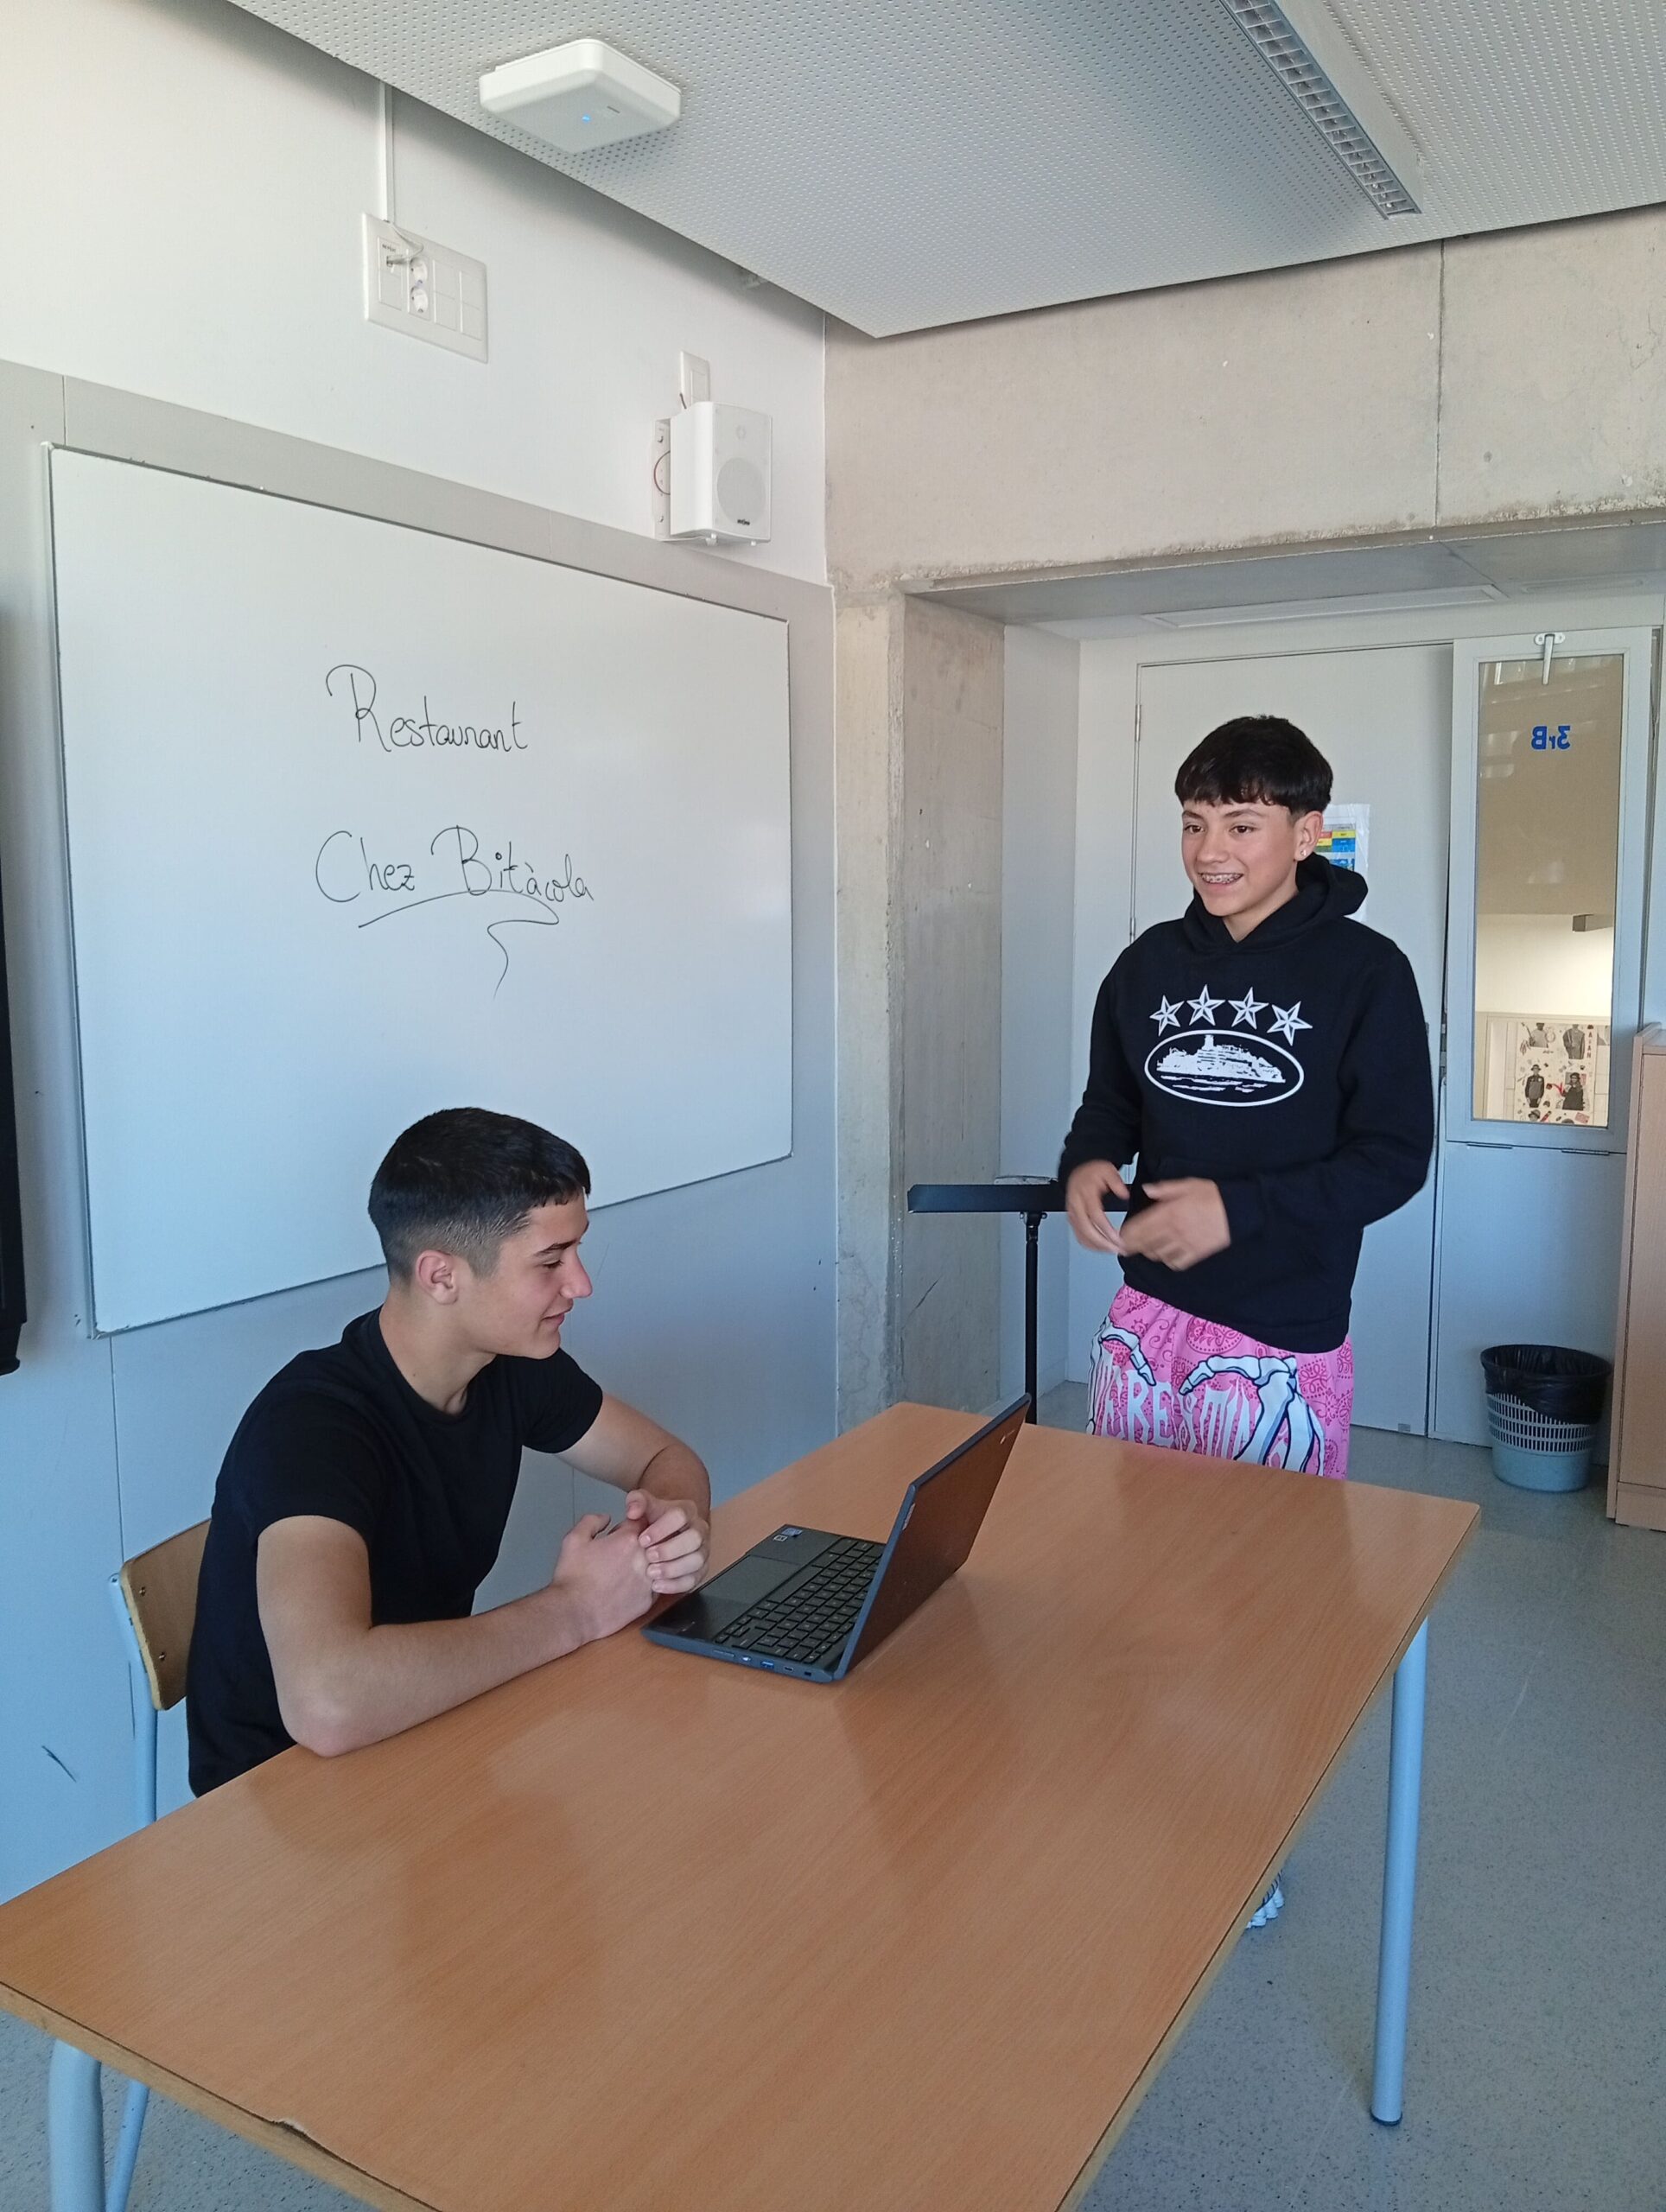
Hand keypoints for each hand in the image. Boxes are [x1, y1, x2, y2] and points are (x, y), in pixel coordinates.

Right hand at [551, 1514, 652, 1643]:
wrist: (573, 1614)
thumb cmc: (572, 1576)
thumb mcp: (574, 1539)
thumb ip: (592, 1521)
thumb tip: (607, 1518)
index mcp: (628, 1540)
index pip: (643, 1521)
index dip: (631, 1524)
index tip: (620, 1533)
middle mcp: (644, 1558)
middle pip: (654, 1542)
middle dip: (641, 1543)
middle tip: (622, 1552)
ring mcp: (649, 1581)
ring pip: (657, 1565)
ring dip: (646, 1564)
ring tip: (626, 1571)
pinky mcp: (648, 1601)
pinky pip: (656, 1586)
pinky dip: (646, 1584)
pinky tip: (629, 1588)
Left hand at [624, 1490, 710, 1596]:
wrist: (662, 1534)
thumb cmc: (653, 1521)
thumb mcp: (643, 1506)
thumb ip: (636, 1501)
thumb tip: (633, 1510)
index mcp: (687, 1511)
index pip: (681, 1515)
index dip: (661, 1528)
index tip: (642, 1539)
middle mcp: (699, 1530)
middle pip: (694, 1538)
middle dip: (669, 1550)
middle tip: (648, 1556)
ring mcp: (702, 1551)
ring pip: (696, 1561)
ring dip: (673, 1569)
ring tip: (651, 1572)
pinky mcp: (699, 1571)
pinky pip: (693, 1580)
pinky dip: (675, 1585)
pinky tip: (657, 1585)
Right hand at [1065, 1161, 1129, 1253]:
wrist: (1077, 1170)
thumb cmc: (1092, 1171)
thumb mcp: (1107, 1170)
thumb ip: (1116, 1182)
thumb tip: (1124, 1194)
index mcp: (1085, 1194)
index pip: (1095, 1215)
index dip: (1106, 1229)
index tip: (1117, 1238)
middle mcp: (1076, 1205)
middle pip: (1086, 1229)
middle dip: (1102, 1243)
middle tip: (1117, 1249)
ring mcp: (1072, 1213)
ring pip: (1081, 1235)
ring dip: (1097, 1246)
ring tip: (1112, 1250)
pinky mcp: (1072, 1219)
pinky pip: (1078, 1235)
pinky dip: (1089, 1244)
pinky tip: (1100, 1248)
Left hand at [1117, 1179, 1230, 1270]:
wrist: (1239, 1210)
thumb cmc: (1213, 1195)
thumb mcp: (1187, 1184)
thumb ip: (1164, 1189)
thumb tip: (1146, 1189)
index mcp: (1169, 1212)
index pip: (1141, 1226)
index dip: (1127, 1233)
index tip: (1121, 1234)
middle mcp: (1174, 1230)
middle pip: (1145, 1243)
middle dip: (1133, 1246)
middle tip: (1126, 1246)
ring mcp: (1185, 1244)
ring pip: (1158, 1254)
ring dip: (1149, 1252)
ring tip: (1146, 1248)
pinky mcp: (1196, 1253)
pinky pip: (1176, 1263)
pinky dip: (1168, 1261)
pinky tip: (1166, 1254)